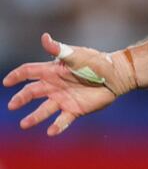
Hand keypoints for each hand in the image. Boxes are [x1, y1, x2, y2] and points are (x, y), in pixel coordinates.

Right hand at [3, 33, 135, 135]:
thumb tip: (44, 37)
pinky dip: (57, 127)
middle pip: (32, 92)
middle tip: (12, 105)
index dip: (17, 76)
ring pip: (44, 110)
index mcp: (53, 71)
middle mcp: (55, 86)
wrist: (116, 75)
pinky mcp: (74, 110)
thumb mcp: (77, 55)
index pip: (30, 72)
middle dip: (21, 99)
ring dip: (34, 117)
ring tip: (25, 124)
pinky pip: (63, 120)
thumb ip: (60, 50)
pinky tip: (51, 131)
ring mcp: (63, 99)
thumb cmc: (97, 61)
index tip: (7, 81)